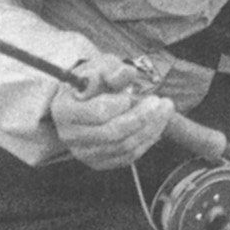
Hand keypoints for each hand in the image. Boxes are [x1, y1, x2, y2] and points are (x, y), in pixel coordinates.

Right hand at [49, 56, 174, 169]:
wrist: (84, 100)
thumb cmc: (94, 81)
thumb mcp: (101, 67)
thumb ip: (113, 69)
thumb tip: (125, 74)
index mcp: (64, 109)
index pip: (98, 112)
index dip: (124, 105)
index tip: (139, 95)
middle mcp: (70, 135)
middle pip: (113, 133)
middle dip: (144, 117)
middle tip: (164, 102)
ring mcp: (83, 152)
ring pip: (124, 146)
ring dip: (151, 129)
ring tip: (165, 110)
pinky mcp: (98, 162)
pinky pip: (128, 156)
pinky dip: (147, 141)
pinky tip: (157, 125)